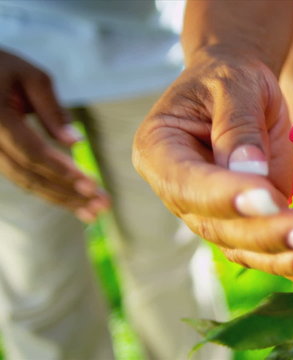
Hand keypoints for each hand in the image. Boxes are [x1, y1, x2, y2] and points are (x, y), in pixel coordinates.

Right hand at [0, 50, 108, 221]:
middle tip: (102, 207)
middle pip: (28, 176)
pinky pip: (20, 176)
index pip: (32, 152)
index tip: (91, 185)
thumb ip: (52, 110)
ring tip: (93, 212)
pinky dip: (47, 189)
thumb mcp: (30, 75)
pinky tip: (72, 199)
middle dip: (67, 194)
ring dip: (59, 199)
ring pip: (23, 182)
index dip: (62, 171)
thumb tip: (75, 144)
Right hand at [133, 48, 292, 280]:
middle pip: (218, 225)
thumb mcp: (234, 84)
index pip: (188, 183)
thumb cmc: (229, 79)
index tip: (268, 197)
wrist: (239, 91)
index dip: (226, 195)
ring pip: (242, 246)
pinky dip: (292, 261)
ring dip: (285, 256)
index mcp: (160, 151)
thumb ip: (238, 125)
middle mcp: (180, 192)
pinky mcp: (244, 222)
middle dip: (268, 232)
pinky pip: (263, 249)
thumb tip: (249, 171)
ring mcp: (212, 213)